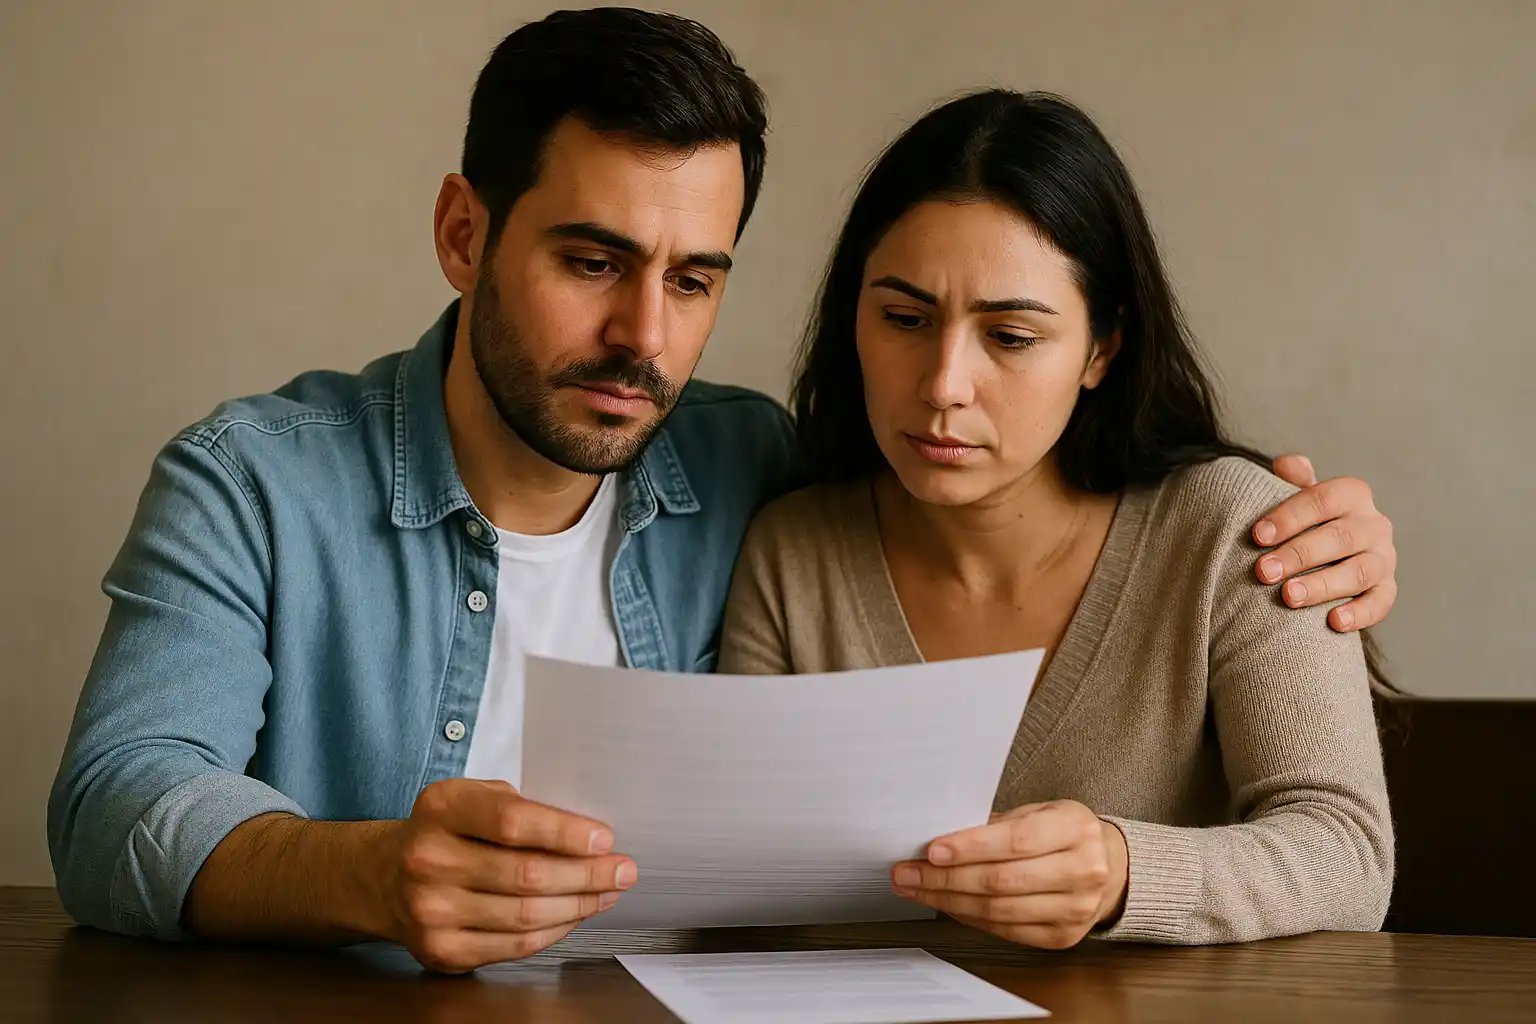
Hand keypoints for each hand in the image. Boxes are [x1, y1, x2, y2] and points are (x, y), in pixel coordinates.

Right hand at [372, 778, 635, 972]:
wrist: (387, 877)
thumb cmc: (448, 830)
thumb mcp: (473, 797)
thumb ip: (522, 808)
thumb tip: (590, 836)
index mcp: (440, 808)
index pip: (512, 822)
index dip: (564, 833)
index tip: (603, 839)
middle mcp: (428, 859)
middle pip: (526, 874)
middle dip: (587, 874)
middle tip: (622, 870)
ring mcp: (430, 910)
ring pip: (525, 915)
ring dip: (578, 905)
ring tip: (607, 892)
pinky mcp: (440, 950)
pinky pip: (514, 946)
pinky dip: (554, 931)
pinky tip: (574, 915)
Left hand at [891, 800, 1127, 949]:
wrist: (1108, 865)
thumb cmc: (1062, 833)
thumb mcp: (1038, 812)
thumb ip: (995, 825)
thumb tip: (938, 840)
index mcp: (1075, 829)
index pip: (1016, 841)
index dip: (970, 847)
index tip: (932, 850)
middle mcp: (1083, 870)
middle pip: (1001, 881)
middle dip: (946, 878)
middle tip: (909, 872)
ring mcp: (1076, 909)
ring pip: (999, 910)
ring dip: (949, 901)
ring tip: (917, 889)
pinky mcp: (1063, 936)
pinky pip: (1006, 930)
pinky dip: (970, 918)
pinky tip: (948, 905)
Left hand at [1254, 454, 1397, 631]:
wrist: (1328, 553)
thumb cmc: (1306, 522)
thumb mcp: (1299, 497)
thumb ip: (1294, 480)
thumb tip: (1288, 464)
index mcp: (1352, 494)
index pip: (1322, 500)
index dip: (1289, 516)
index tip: (1257, 535)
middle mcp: (1374, 524)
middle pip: (1338, 537)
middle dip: (1298, 555)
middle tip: (1263, 572)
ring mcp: (1384, 558)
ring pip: (1358, 571)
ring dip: (1322, 585)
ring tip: (1288, 597)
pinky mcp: (1387, 588)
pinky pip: (1380, 603)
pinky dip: (1359, 613)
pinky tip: (1333, 622)